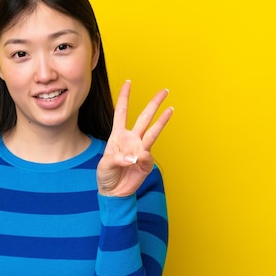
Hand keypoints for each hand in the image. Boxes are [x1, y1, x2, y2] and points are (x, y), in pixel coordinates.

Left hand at [97, 80, 172, 196]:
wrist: (113, 193)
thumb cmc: (106, 176)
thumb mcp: (104, 165)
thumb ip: (117, 159)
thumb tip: (135, 156)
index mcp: (118, 136)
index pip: (121, 112)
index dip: (124, 97)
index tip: (128, 82)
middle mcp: (131, 140)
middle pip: (144, 118)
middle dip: (154, 104)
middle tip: (164, 91)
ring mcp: (140, 150)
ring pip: (153, 132)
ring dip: (162, 120)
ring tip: (171, 109)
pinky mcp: (146, 163)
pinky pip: (147, 157)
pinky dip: (142, 159)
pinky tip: (136, 164)